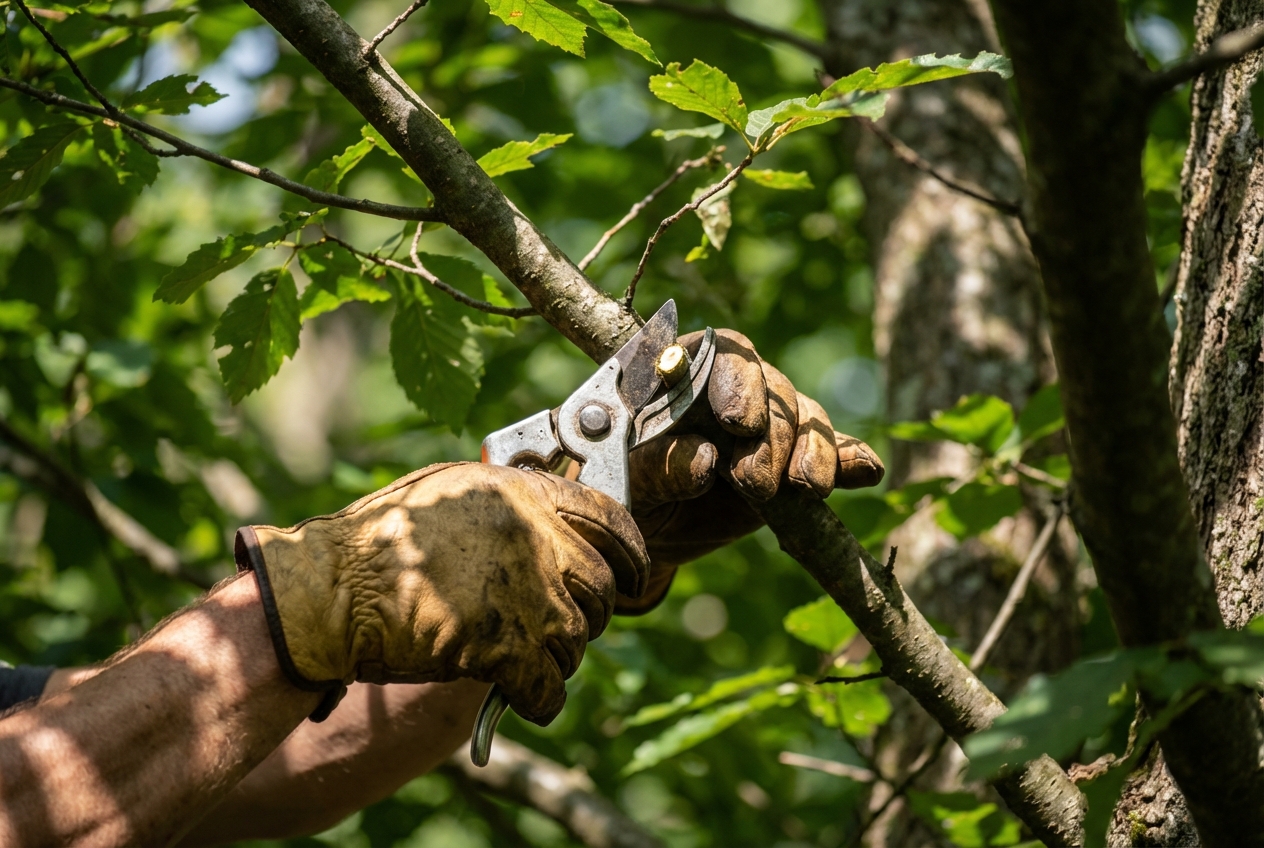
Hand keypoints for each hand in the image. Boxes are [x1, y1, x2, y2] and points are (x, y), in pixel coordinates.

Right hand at [235, 462, 647, 724]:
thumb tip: (556, 516)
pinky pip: (548, 687)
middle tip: (560, 623)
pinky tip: (523, 696)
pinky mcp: (502, 649)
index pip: (612, 519)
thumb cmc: (377, 540)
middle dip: (587, 612)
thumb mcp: (450, 491)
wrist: (327, 591)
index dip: (631, 551)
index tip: (632, 571)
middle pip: (598, 587)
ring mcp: (522, 595)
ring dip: (558, 656)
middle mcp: (533, 539)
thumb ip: (510, 502)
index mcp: (522, 494)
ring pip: (577, 640)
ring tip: (526, 656)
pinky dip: (540, 699)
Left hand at [620, 330, 882, 613]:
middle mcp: (733, 389)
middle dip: (771, 436)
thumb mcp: (627, 486)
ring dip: (812, 451)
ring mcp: (769, 423)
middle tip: (754, 484)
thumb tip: (705, 460)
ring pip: (806, 417)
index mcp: (683, 376)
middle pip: (771, 388)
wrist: (651, 534)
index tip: (738, 422)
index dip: (737, 380)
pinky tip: (865, 473)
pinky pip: (835, 451)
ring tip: (803, 490)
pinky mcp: (796, 459)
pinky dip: (851, 460)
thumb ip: (658, 469)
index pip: (720, 354)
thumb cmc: (625, 496)